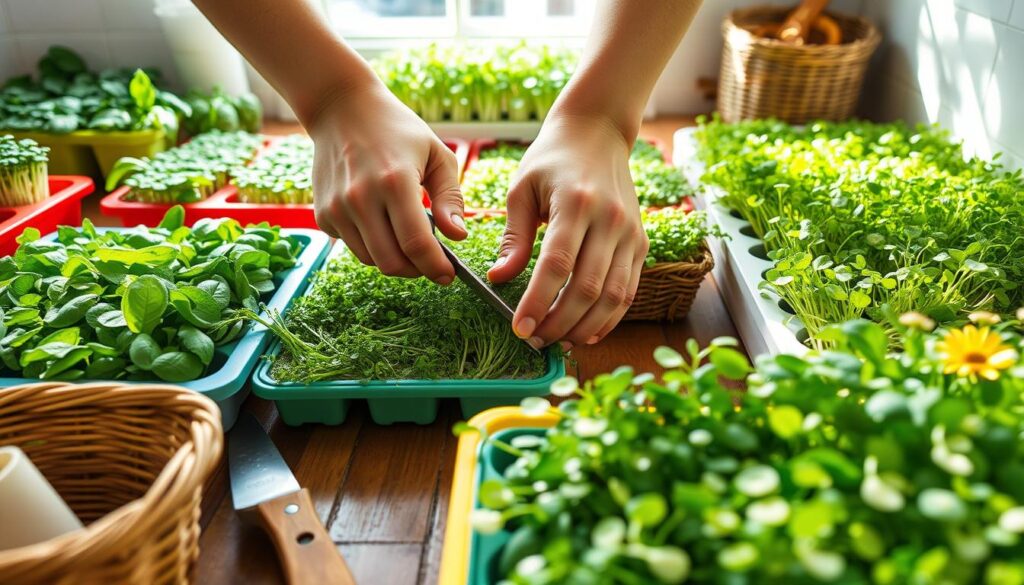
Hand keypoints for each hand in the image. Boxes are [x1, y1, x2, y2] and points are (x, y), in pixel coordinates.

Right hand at [308, 83, 464, 282]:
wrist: (341, 108)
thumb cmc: (397, 129)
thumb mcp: (436, 154)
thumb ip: (451, 198)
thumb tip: (457, 237)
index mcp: (395, 182)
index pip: (416, 244)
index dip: (435, 267)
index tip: (448, 275)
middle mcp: (361, 198)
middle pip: (392, 262)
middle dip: (417, 270)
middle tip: (431, 261)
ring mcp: (337, 208)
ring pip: (371, 260)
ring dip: (394, 258)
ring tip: (407, 237)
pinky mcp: (323, 214)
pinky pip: (353, 246)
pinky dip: (371, 244)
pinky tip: (380, 220)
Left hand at [487, 114, 648, 348]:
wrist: (598, 131)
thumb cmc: (552, 159)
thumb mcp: (522, 189)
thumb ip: (514, 236)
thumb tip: (498, 277)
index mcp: (576, 203)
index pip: (557, 266)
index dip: (539, 303)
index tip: (520, 328)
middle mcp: (610, 220)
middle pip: (588, 288)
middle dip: (559, 323)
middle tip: (534, 340)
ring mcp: (630, 233)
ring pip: (613, 296)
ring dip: (585, 327)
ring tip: (558, 341)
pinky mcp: (641, 242)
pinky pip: (629, 290)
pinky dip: (610, 317)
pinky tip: (587, 332)